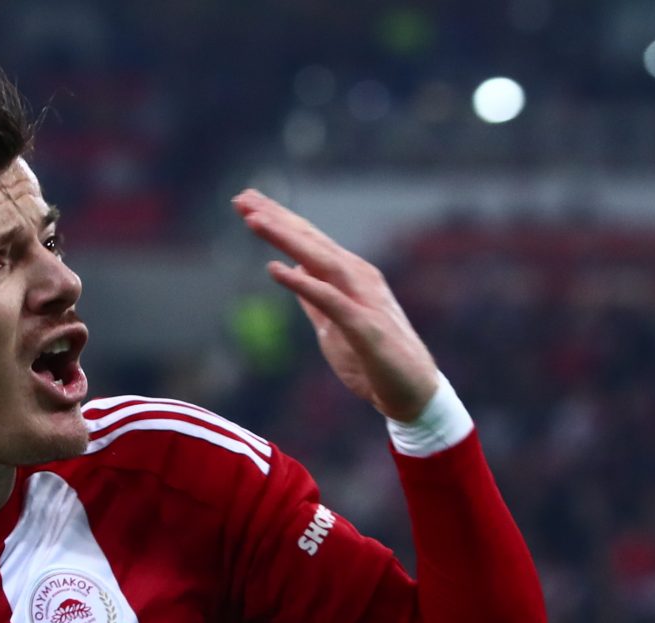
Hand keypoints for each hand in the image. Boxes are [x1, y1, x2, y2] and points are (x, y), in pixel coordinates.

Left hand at [233, 189, 439, 421]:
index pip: (308, 242)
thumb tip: (293, 273)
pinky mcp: (364, 326)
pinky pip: (329, 299)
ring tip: (254, 220)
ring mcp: (362, 299)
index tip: (245, 202)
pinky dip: (303, 283)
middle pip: (311, 241)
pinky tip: (276, 269)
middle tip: (241, 198)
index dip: (278, 221)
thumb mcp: (332, 326)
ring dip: (287, 238)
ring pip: (320, 260)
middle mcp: (357, 278)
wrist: (413, 393)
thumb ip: (314, 299)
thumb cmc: (374, 360)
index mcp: (348, 276)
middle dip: (276, 218)